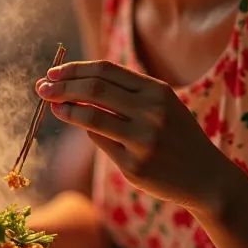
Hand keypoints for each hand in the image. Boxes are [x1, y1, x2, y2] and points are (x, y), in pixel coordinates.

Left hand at [36, 61, 232, 214]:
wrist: (206, 178)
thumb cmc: (175, 134)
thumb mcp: (160, 104)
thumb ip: (124, 92)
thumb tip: (72, 83)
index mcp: (157, 91)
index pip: (105, 70)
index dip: (73, 69)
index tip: (52, 73)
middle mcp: (151, 112)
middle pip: (94, 89)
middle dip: (61, 87)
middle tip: (41, 88)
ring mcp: (143, 140)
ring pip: (91, 117)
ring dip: (65, 110)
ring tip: (53, 106)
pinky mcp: (135, 166)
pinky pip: (100, 143)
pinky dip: (87, 131)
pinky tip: (84, 127)